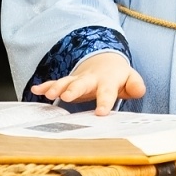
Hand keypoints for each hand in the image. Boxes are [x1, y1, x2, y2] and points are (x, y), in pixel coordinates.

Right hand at [30, 51, 146, 115]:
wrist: (105, 62)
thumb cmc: (118, 76)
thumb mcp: (131, 79)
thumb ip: (135, 85)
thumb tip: (139, 91)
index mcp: (108, 81)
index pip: (107, 93)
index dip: (104, 102)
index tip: (100, 113)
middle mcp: (91, 79)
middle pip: (82, 84)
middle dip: (73, 89)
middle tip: (65, 97)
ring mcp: (78, 79)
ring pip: (66, 82)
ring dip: (57, 87)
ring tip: (48, 94)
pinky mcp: (68, 82)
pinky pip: (56, 83)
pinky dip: (46, 86)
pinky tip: (36, 90)